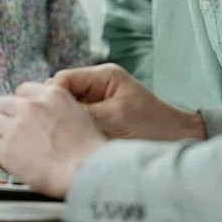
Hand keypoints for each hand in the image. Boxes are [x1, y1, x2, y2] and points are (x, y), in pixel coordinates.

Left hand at [0, 84, 105, 198]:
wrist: (86, 170)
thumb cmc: (88, 151)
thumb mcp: (79, 115)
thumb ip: (57, 110)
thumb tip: (46, 118)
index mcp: (52, 94)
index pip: (22, 91)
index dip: (20, 106)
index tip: (20, 116)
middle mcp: (32, 105)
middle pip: (1, 103)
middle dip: (3, 117)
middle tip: (8, 131)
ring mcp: (17, 125)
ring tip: (3, 146)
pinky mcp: (6, 147)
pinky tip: (7, 164)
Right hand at [43, 64, 206, 141]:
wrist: (178, 141)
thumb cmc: (152, 127)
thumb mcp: (114, 118)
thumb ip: (83, 113)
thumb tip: (53, 117)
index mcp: (103, 76)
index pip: (63, 80)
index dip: (50, 97)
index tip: (44, 117)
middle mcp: (98, 86)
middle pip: (61, 93)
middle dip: (53, 110)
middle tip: (47, 130)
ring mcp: (98, 102)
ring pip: (66, 109)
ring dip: (62, 122)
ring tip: (57, 139)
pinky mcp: (100, 119)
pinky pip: (76, 122)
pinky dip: (71, 131)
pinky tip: (68, 145)